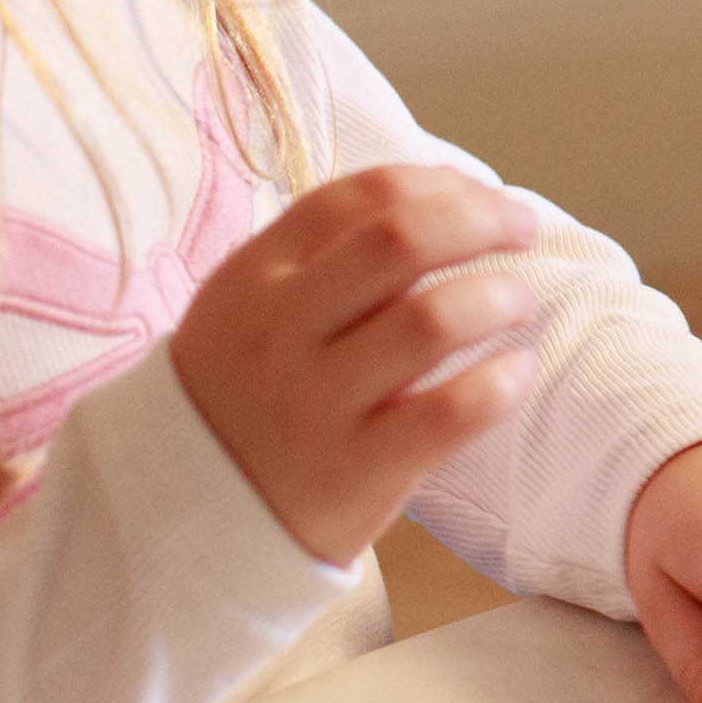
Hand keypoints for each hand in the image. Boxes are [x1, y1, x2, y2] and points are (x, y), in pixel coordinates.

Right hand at [173, 160, 544, 562]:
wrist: (177, 518)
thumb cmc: (247, 395)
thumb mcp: (256, 309)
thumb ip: (333, 256)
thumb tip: (453, 193)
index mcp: (256, 277)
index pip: (360, 197)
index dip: (440, 184)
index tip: (484, 196)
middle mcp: (281, 330)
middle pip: (400, 239)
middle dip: (482, 219)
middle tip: (525, 230)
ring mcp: (315, 402)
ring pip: (431, 320)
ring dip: (498, 297)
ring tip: (517, 303)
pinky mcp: (354, 468)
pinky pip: (449, 412)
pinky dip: (501, 382)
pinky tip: (517, 370)